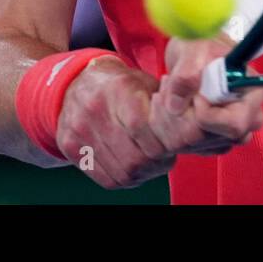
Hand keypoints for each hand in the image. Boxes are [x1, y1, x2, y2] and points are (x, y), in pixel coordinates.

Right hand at [53, 56, 179, 188]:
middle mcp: (94, 111)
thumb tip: (192, 125)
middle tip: (166, 157)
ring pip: (122, 172)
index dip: (162, 143)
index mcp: (117, 90)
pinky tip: (134, 168)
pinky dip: (125, 179)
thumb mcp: (144, 82)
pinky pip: (106, 179)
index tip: (173, 145)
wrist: (75, 84)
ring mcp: (78, 131)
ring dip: (144, 174)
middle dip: (157, 162)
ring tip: (152, 163)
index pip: (141, 126)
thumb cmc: (120, 85)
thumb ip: (166, 102)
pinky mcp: (70, 148)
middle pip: (134, 156)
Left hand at [154, 36, 262, 151]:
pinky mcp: (211, 140)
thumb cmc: (201, 46)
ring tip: (166, 93)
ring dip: (170, 121)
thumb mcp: (194, 49)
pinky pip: (186, 146)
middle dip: (182, 118)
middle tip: (168, 90)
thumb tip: (176, 105)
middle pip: (213, 139)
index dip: (208, 115)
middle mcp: (247, 118)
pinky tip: (166, 106)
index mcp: (254, 93)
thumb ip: (187, 72)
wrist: (192, 54)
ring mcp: (230, 132)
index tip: (194, 95)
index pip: (235, 124)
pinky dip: (167, 129)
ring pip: (195, 144)